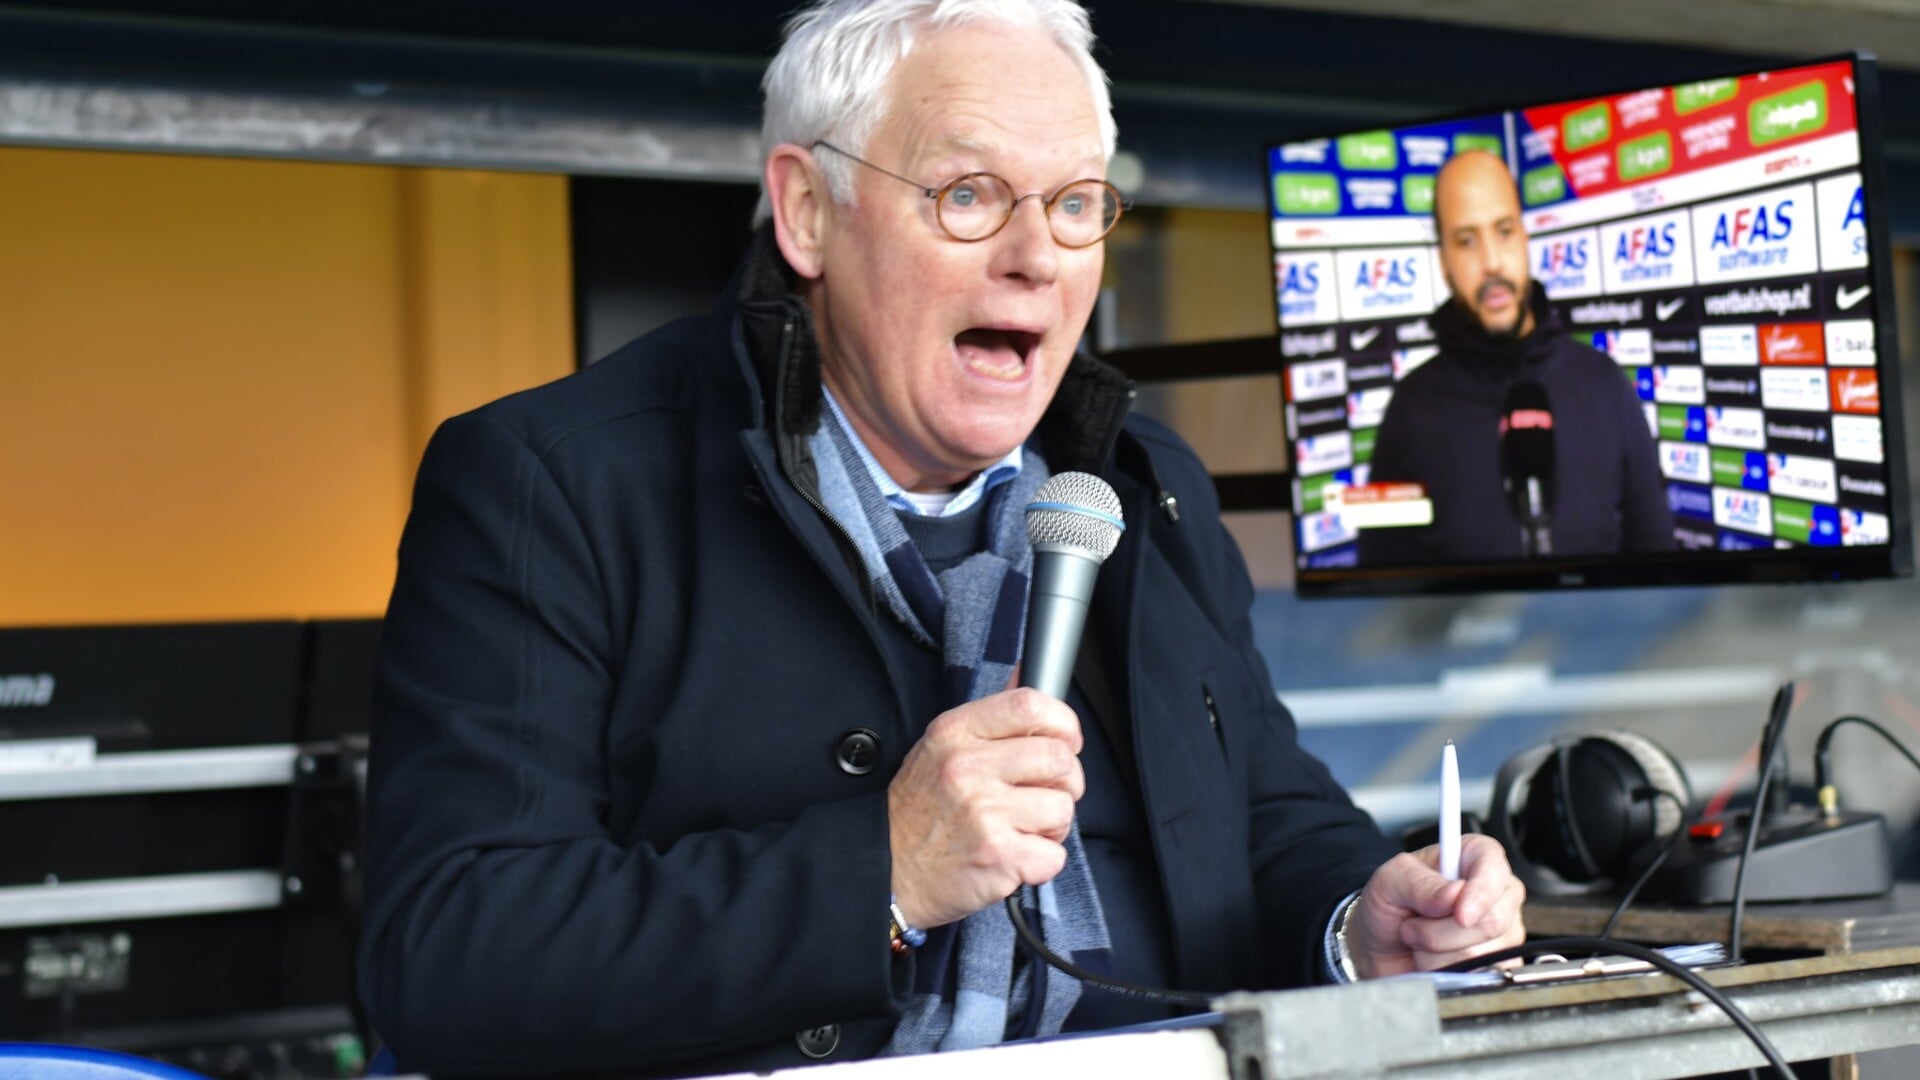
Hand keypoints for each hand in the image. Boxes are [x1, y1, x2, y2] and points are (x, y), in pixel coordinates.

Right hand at [887, 688, 1083, 929]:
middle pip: (1059, 759)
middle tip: (1043, 794)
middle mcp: (968, 767)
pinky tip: (1014, 855)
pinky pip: (1054, 854)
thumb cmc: (920, 809)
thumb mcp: (942, 746)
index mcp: (956, 732)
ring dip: (1052, 825)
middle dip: (1065, 781)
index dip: (1063, 723)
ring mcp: (984, 812)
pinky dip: (1041, 860)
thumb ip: (991, 714)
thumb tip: (1028, 671)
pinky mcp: (997, 856)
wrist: (887, 870)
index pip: (1030, 705)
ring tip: (1022, 827)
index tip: (1065, 741)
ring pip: (1063, 808)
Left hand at [1346, 834, 1525, 977]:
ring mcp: (1503, 932)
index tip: (1459, 914)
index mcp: (1475, 857)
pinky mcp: (1500, 965)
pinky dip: (1446, 973)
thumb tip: (1455, 894)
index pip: (1493, 868)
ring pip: (1482, 955)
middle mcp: (1497, 893)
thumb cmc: (1389, 906)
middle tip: (1414, 925)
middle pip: (1492, 921)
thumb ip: (1419, 884)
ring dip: (1437, 954)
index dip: (1480, 893)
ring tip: (1420, 941)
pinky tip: (1434, 961)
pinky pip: (1480, 977)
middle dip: (1440, 932)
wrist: (1380, 949)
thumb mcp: (1390, 882)